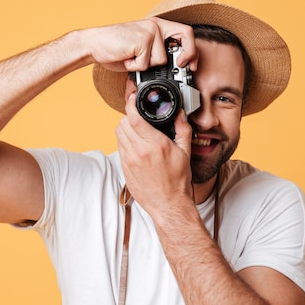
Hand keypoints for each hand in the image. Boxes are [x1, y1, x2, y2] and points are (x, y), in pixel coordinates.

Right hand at [86, 17, 197, 72]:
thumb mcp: (141, 49)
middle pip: (185, 38)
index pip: (185, 32)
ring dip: (146, 66)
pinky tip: (126, 58)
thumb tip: (173, 70)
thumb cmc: (116, 48)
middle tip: (182, 66)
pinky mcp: (141, 40)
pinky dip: (135, 68)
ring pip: (161, 60)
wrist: (94, 43)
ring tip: (133, 58)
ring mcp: (149, 31)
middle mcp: (155, 25)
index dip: (192, 49)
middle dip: (187, 56)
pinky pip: (145, 64)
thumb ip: (156, 53)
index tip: (190, 65)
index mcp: (157, 25)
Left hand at [115, 90, 194, 215]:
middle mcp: (139, 152)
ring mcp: (130, 161)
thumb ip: (183, 130)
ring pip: (118, 134)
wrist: (168, 205)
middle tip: (138, 118)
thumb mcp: (185, 153)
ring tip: (137, 131)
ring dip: (126, 129)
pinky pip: (119, 148)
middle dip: (130, 117)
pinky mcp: (125, 169)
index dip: (131, 104)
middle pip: (123, 123)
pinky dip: (125, 142)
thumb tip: (180, 114)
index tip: (133, 98)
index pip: (134, 117)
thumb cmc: (178, 182)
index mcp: (155, 145)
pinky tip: (136, 146)